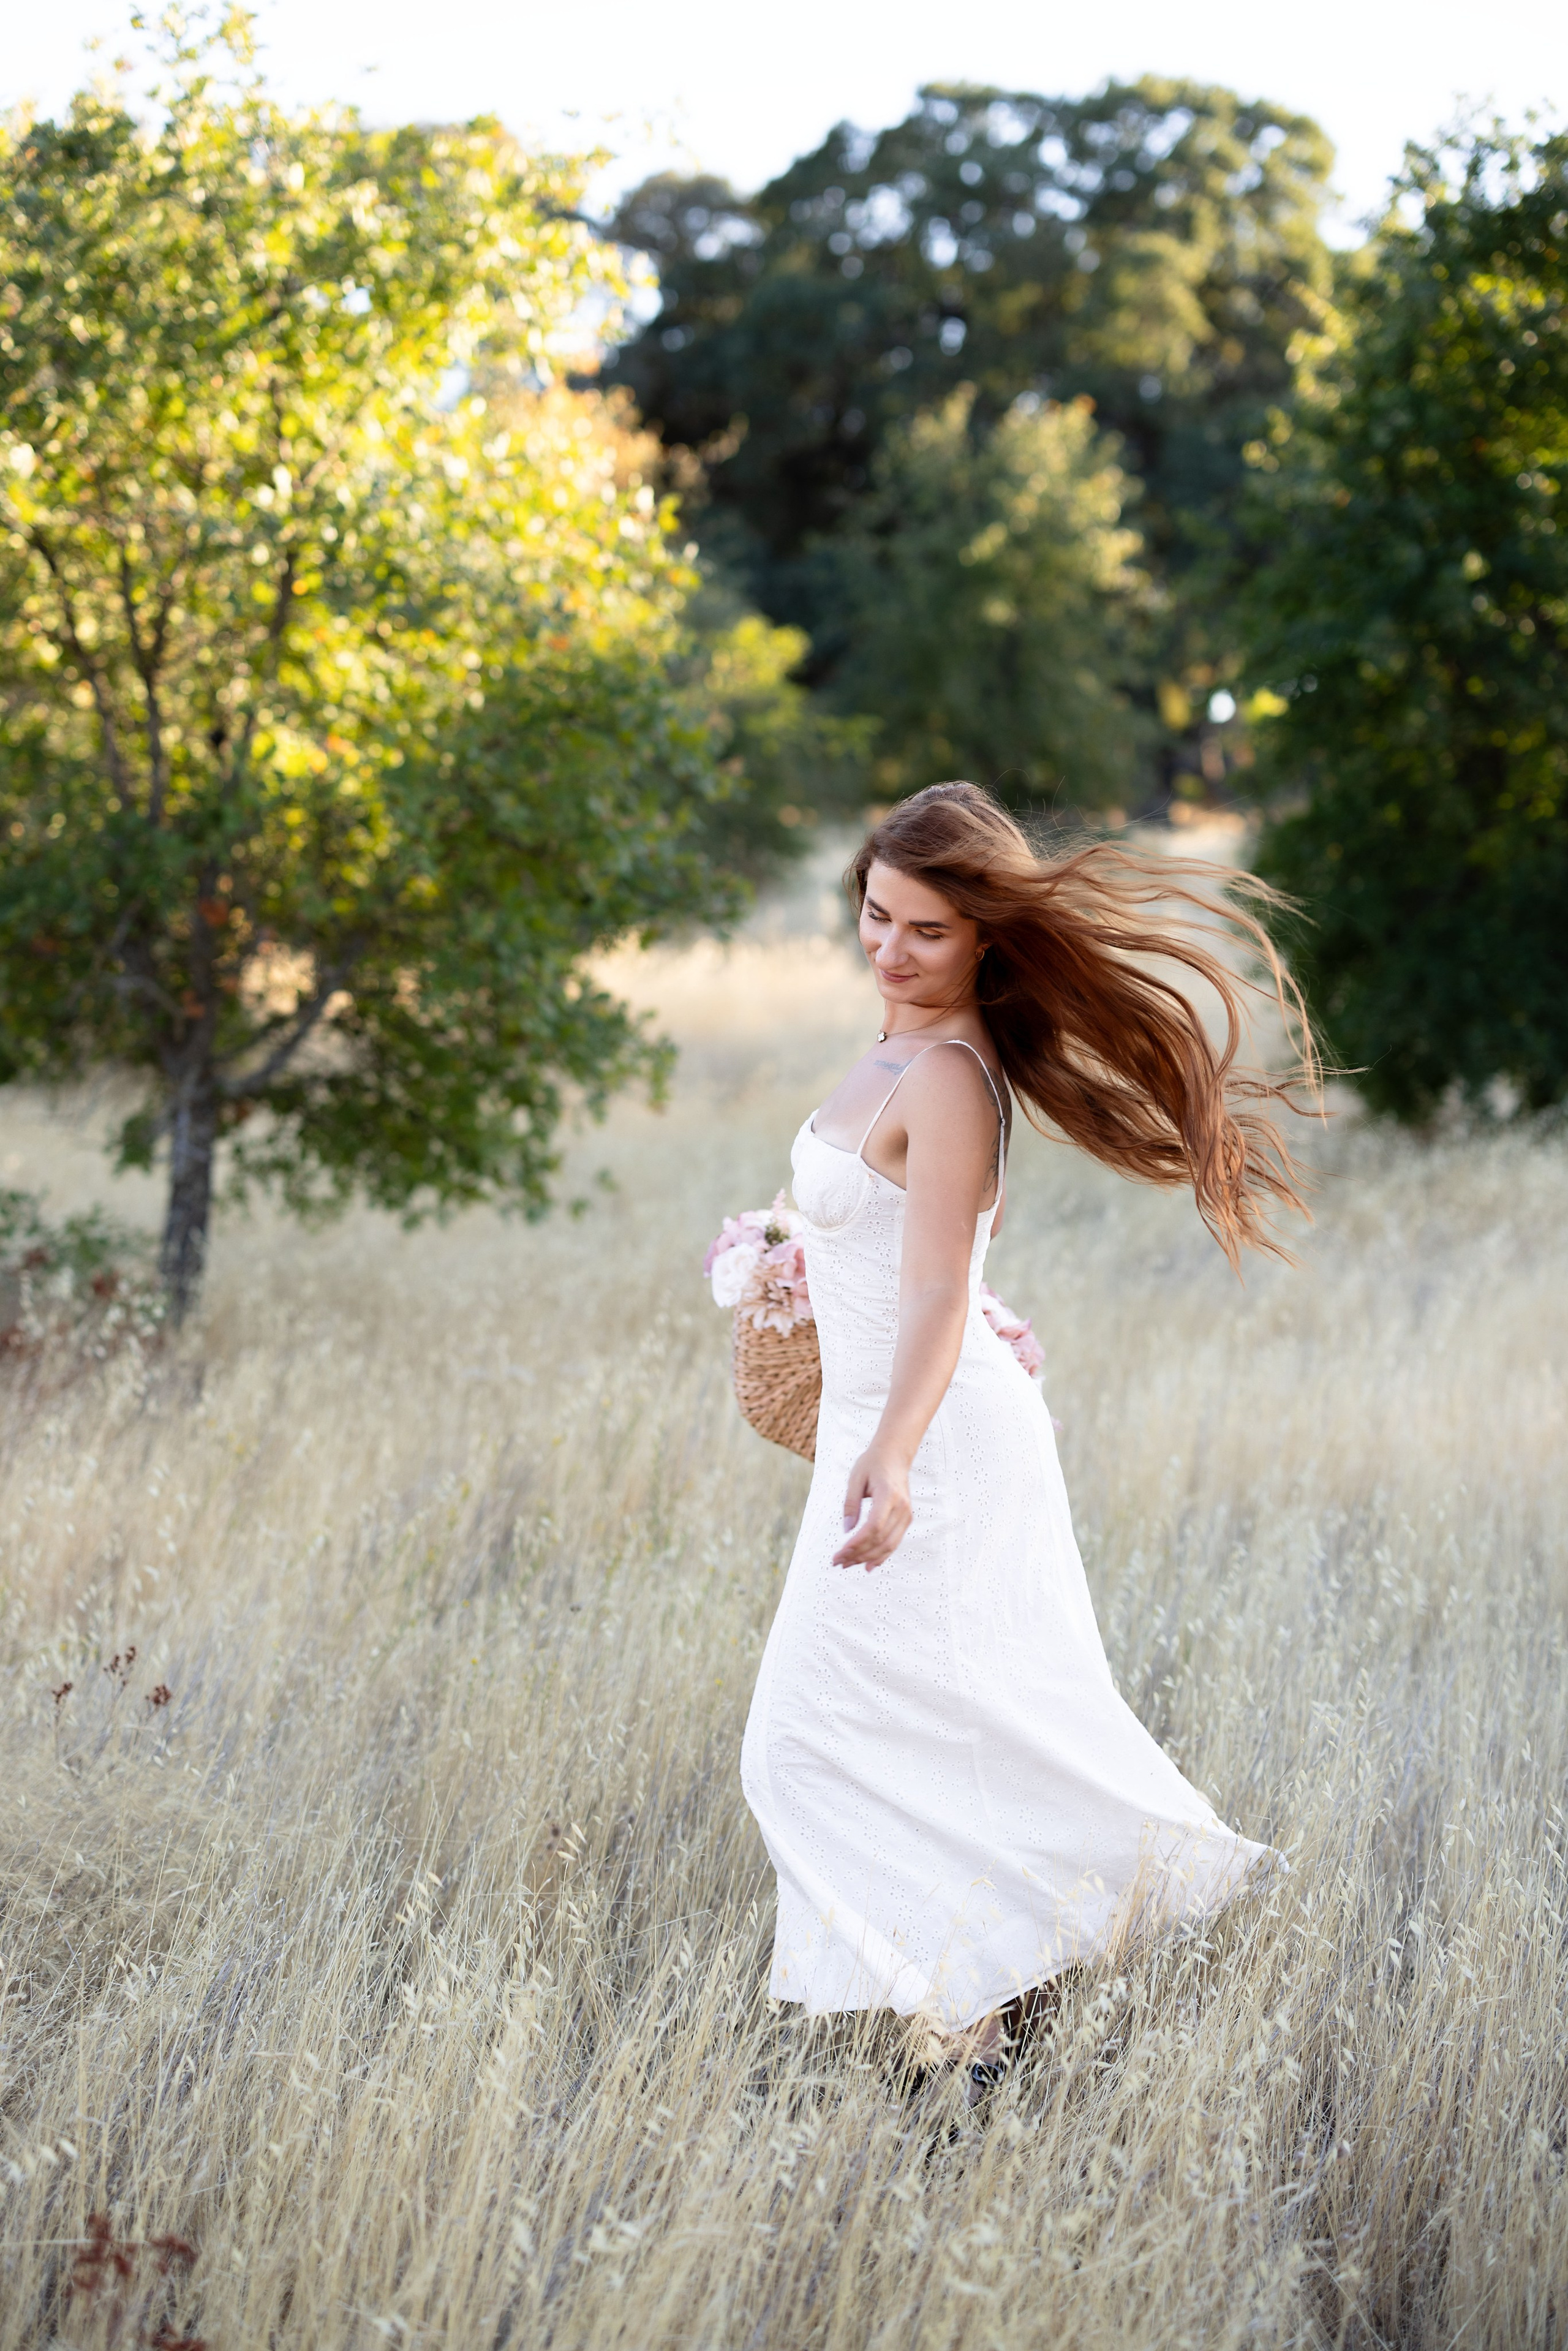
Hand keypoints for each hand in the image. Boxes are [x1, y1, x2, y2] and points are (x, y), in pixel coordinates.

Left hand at [833, 1446, 911, 1570]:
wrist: (895, 1455)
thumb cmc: (872, 1463)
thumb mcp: (855, 1478)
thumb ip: (851, 1504)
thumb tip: (846, 1530)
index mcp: (889, 1495)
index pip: (874, 1527)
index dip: (857, 1542)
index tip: (840, 1551)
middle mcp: (902, 1507)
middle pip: (881, 1539)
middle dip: (858, 1554)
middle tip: (838, 1562)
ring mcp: (907, 1514)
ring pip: (888, 1545)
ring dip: (867, 1558)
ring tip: (848, 1564)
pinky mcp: (906, 1519)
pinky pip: (894, 1542)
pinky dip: (881, 1556)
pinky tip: (868, 1565)